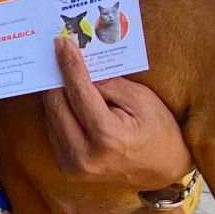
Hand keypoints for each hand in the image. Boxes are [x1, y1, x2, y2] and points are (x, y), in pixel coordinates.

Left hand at [40, 38, 190, 191]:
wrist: (163, 170)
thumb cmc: (159, 131)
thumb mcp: (142, 100)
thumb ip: (109, 84)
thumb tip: (78, 67)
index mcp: (107, 138)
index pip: (78, 93)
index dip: (69, 65)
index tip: (61, 43)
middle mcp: (85, 156)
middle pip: (56, 106)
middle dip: (56, 77)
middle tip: (58, 52)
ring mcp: (73, 166)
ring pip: (51, 118)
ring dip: (55, 93)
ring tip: (61, 72)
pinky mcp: (68, 169)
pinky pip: (54, 131)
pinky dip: (59, 111)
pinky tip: (66, 96)